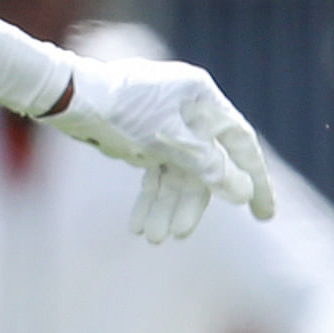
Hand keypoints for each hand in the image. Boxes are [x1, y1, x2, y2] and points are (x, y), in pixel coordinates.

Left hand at [45, 52, 277, 239]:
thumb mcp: (168, 140)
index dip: (256, 181)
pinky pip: (156, 174)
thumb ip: (208, 166)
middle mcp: (189, 111)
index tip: (264, 215)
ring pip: (177, 175)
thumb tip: (244, 191)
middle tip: (179, 235)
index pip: (241, 144)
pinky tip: (138, 224)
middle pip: (205, 167)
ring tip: (151, 237)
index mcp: (203, 99)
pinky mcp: (144, 139)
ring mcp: (166, 126)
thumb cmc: (121, 109)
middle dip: (189, 203)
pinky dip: (149, 198)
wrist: (69, 95)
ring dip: (165, 206)